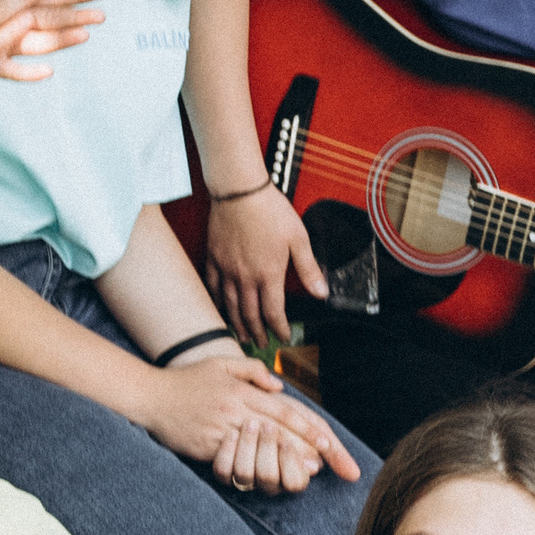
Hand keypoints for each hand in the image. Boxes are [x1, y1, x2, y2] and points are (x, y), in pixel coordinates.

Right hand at [143, 348, 361, 492]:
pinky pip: (237, 458)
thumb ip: (252, 370)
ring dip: (291, 458)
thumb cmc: (186, 381)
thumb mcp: (221, 364)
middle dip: (312, 446)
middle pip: (283, 429)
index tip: (332, 443)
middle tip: (336, 463)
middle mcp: (238, 409)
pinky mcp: (209, 445)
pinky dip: (258, 467)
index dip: (312, 427)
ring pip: (265, 445)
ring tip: (313, 471)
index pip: (287, 410)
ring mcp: (223, 428)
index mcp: (244, 391)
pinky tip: (272, 476)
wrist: (150, 396)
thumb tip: (278, 385)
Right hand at [203, 185, 324, 342]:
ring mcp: (227, 269)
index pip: (274, 312)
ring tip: (241, 335)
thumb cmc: (269, 210)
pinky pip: (213, 287)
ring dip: (237, 324)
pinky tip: (221, 308)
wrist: (240, 191)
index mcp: (269, 273)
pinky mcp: (214, 258)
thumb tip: (321, 292)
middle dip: (258, 332)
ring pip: (230, 306)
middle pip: (250, 315)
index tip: (283, 337)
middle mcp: (246, 276)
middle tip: (261, 343)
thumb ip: (309, 269)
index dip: (279, 329)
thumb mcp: (298, 238)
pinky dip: (218, 302)